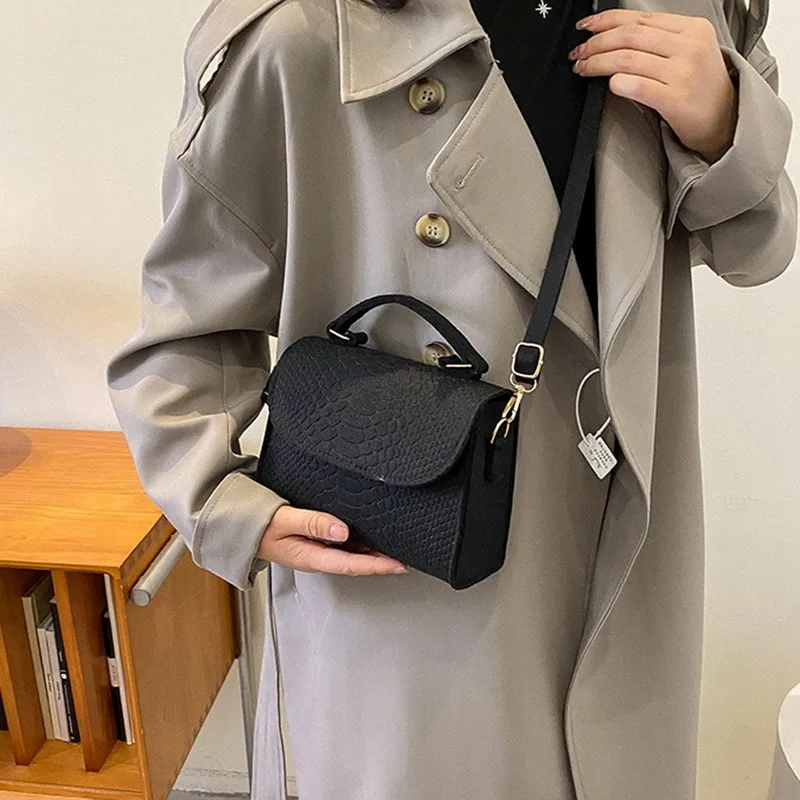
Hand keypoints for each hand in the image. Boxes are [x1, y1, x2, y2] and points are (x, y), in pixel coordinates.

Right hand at [257, 505, 409, 575]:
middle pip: (356, 564)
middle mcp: (317, 557)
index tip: (398, 564)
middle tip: (405, 558)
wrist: (241, 527)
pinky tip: (369, 540)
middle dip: (381, 563)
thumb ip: (314, 523)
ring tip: (394, 550)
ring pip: (351, 557)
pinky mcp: (314, 544)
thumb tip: (343, 530)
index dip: (377, 565)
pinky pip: (342, 549)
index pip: (352, 565)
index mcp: (311, 557)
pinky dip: (359, 546)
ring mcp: (316, 552)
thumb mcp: (285, 521)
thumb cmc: (259, 525)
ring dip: (372, 555)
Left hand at [569, 9, 738, 162]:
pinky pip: (637, 86)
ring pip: (627, 59)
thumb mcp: (688, 51)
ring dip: (597, 63)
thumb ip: (657, 40)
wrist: (724, 120)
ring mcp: (684, 73)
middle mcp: (689, 47)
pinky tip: (608, 84)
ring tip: (584, 68)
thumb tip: (613, 34)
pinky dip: (616, 83)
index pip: (640, 18)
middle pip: (629, 36)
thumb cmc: (701, 88)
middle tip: (579, 52)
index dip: (606, 20)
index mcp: (692, 28)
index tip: (586, 26)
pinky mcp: (676, 99)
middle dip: (596, 43)